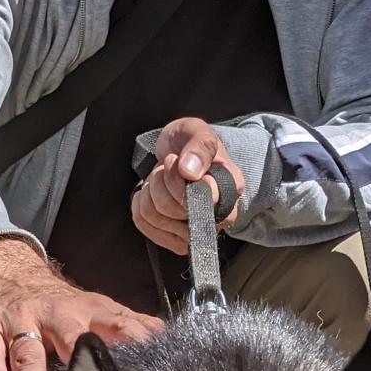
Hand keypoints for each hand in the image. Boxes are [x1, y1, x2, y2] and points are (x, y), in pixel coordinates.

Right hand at [0, 238, 162, 370]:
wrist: (5, 270)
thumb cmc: (58, 304)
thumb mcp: (95, 308)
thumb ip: (129, 325)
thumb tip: (167, 339)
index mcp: (87, 312)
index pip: (116, 327)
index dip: (132, 347)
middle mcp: (54, 314)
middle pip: (71, 339)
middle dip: (82, 366)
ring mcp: (18, 319)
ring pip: (28, 353)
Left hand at [130, 117, 244, 255]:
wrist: (178, 151)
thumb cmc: (190, 142)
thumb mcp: (197, 131)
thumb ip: (199, 147)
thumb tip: (190, 172)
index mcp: (230, 187)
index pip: (203, 199)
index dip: (180, 182)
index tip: (177, 161)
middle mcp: (218, 215)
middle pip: (174, 209)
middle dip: (161, 180)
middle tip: (168, 166)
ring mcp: (196, 231)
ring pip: (156, 217)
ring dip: (150, 190)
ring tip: (161, 178)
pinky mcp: (175, 238)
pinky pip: (144, 224)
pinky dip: (140, 203)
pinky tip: (152, 192)